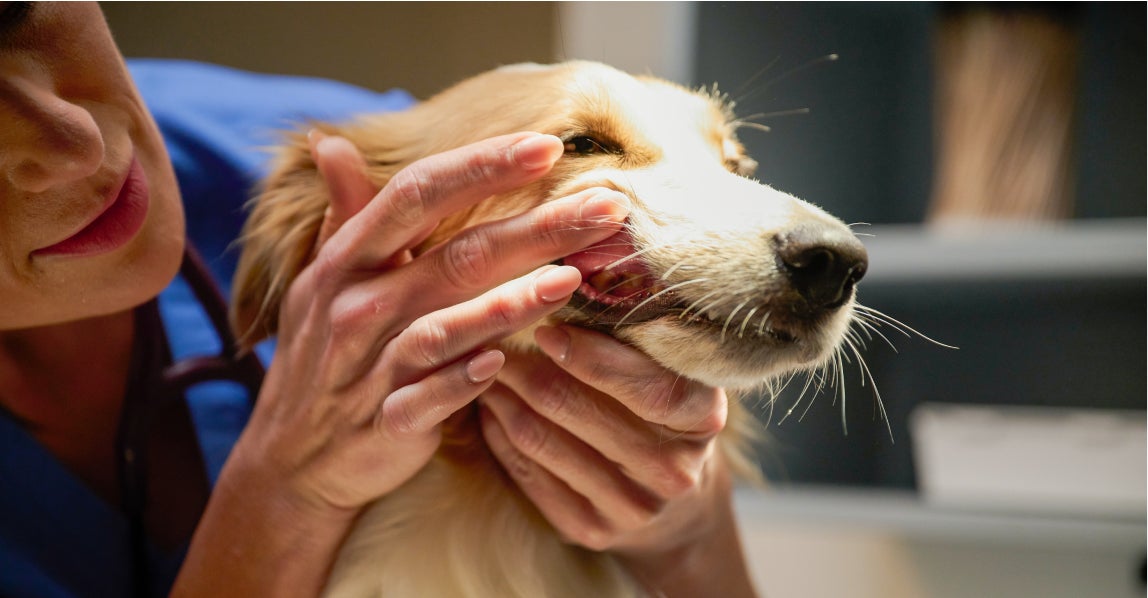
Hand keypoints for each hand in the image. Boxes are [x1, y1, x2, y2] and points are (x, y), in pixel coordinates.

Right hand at [177, 133, 629, 594]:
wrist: (294, 456)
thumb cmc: (324, 352)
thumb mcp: (324, 278)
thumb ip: (346, 213)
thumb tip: (334, 143)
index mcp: (347, 259)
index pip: (417, 194)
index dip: (481, 166)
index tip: (546, 145)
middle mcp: (357, 305)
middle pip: (456, 256)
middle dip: (537, 228)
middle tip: (608, 208)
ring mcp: (369, 366)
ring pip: (447, 326)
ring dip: (511, 304)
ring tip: (573, 278)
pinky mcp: (387, 422)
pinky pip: (429, 398)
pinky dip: (463, 380)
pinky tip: (504, 362)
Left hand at [478, 325, 757, 595]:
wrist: (678, 505)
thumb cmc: (665, 412)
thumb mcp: (672, 371)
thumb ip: (638, 335)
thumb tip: (570, 278)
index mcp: (704, 419)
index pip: (648, 387)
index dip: (592, 356)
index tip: (546, 327)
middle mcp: (676, 471)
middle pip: (583, 413)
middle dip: (528, 369)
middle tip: (491, 335)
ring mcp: (634, 507)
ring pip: (545, 442)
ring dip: (505, 398)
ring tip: (482, 365)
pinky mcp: (593, 530)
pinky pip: (530, 475)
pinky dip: (501, 435)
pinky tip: (488, 407)